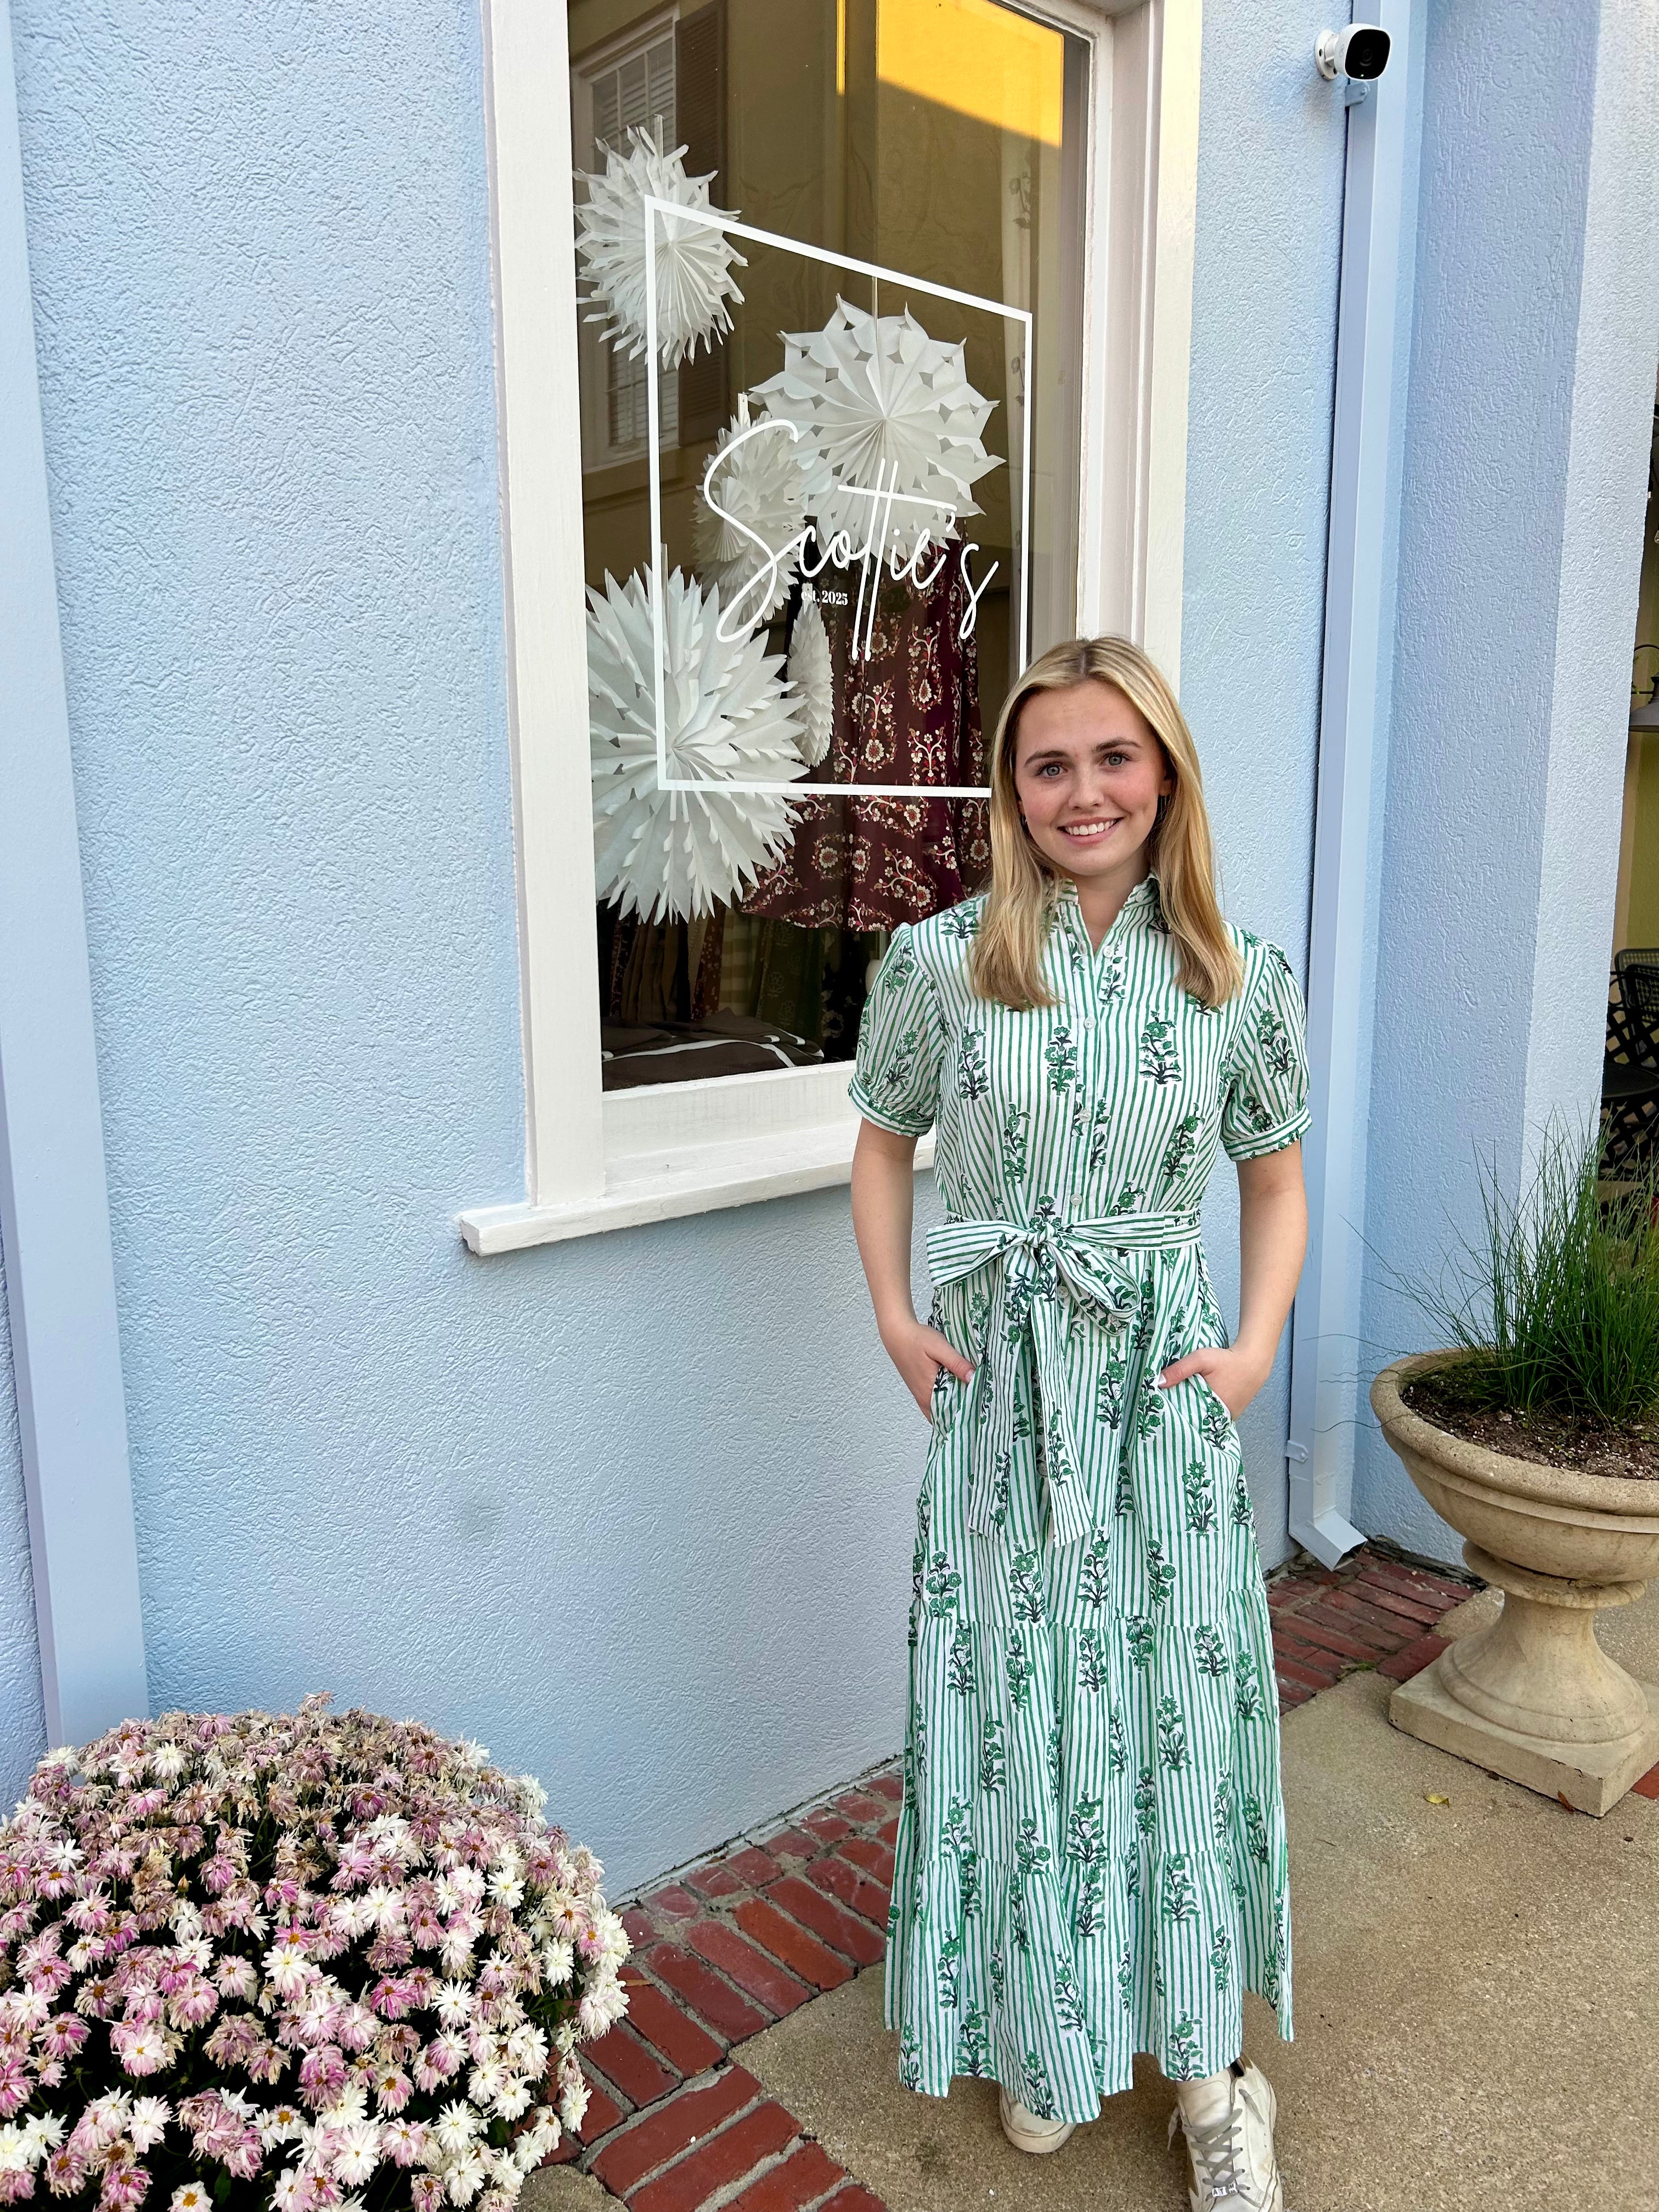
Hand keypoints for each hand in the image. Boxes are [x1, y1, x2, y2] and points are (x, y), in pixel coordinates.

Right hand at [880, 1313, 975, 1418]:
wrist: (897, 1334)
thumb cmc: (917, 1340)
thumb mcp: (940, 1348)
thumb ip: (957, 1363)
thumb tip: (973, 1377)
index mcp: (929, 1392)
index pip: (952, 1413)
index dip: (967, 1412)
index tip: (983, 1408)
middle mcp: (924, 1399)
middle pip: (947, 1415)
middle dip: (963, 1411)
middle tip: (982, 1404)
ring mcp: (920, 1396)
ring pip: (941, 1411)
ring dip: (954, 1407)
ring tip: (972, 1399)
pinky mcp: (919, 1390)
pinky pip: (934, 1405)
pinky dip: (945, 1402)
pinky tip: (956, 1394)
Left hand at [1156, 1342, 1270, 1421]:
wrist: (1254, 1361)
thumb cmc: (1227, 1360)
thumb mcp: (1201, 1359)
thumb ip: (1179, 1370)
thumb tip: (1158, 1382)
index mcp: (1212, 1409)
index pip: (1188, 1421)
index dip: (1175, 1417)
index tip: (1162, 1414)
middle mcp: (1221, 1418)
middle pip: (1196, 1422)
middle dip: (1183, 1417)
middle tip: (1167, 1411)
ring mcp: (1228, 1417)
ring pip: (1205, 1419)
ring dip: (1194, 1414)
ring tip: (1178, 1408)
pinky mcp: (1232, 1413)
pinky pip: (1215, 1416)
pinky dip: (1205, 1411)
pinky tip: (1196, 1403)